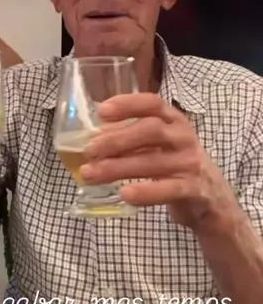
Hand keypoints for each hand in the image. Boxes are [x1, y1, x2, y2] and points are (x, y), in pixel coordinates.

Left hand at [81, 92, 235, 228]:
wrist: (213, 200)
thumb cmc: (177, 167)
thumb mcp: (158, 147)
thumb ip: (132, 140)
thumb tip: (94, 138)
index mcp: (174, 121)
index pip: (153, 103)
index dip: (128, 104)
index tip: (102, 112)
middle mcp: (184, 137)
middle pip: (151, 130)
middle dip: (117, 140)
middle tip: (89, 150)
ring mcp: (191, 163)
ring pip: (153, 162)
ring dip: (118, 168)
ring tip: (91, 175)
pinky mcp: (195, 189)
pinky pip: (169, 189)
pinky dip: (146, 191)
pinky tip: (124, 194)